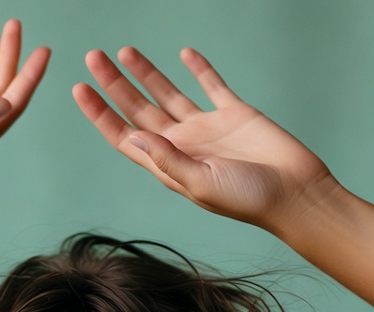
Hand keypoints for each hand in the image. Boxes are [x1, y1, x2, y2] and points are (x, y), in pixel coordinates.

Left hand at [73, 47, 335, 231]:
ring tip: (124, 50)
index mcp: (169, 164)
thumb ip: (166, 160)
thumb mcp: (200, 182)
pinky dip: (198, 68)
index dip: (101, 114)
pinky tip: (183, 53)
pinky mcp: (234, 113)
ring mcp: (207, 128)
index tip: (80, 88)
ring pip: (168, 94)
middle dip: (115, 85)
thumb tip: (131, 138)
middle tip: (93, 57)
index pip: (125, 136)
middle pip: (139, 110)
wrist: (293, 193)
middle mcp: (183, 145)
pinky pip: (211, 85)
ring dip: (147, 73)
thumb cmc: (247, 199)